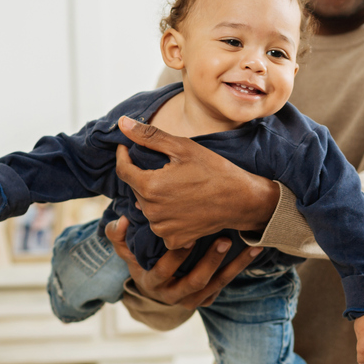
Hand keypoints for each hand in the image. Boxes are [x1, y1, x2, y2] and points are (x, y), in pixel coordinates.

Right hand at [105, 216, 260, 309]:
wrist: (153, 288)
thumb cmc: (140, 262)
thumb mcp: (126, 252)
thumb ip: (118, 236)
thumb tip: (120, 221)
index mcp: (152, 282)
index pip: (164, 270)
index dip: (176, 255)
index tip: (189, 235)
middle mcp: (172, 296)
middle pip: (195, 281)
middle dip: (210, 261)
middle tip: (223, 240)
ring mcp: (191, 300)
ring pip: (216, 285)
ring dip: (235, 266)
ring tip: (252, 247)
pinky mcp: (206, 299)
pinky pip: (224, 286)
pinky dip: (239, 269)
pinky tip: (254, 251)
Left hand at [114, 116, 279, 248]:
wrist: (241, 200)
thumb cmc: (214, 170)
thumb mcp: (182, 147)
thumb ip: (149, 136)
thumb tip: (122, 123)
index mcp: (150, 186)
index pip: (123, 170)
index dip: (123, 156)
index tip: (127, 148)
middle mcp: (152, 211)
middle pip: (137, 189)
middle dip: (146, 177)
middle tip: (169, 169)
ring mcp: (162, 228)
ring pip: (148, 207)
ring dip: (156, 197)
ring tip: (179, 188)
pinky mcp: (174, 239)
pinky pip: (161, 225)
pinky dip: (167, 216)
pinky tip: (183, 206)